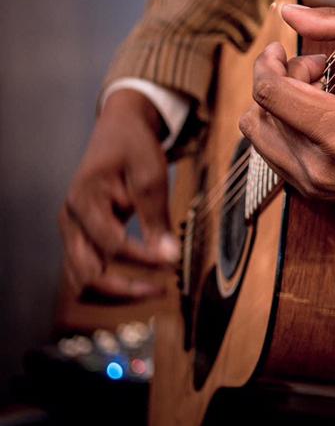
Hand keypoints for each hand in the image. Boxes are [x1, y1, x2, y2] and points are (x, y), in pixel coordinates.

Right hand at [59, 89, 179, 299]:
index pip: (111, 245)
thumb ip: (156, 217)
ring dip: (116, 293)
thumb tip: (170, 256)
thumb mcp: (151, 175)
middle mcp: (70, 221)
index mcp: (83, 200)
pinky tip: (141, 282)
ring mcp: (72, 233)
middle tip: (162, 290)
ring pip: (83, 282)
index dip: (143, 259)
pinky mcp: (81, 239)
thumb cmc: (134, 149)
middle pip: (87, 275)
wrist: (118, 131)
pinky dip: (111, 285)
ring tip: (154, 290)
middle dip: (125, 289)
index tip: (173, 263)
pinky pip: (88, 274)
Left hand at [238, 4, 334, 204]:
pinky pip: (279, 158)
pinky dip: (290, 130)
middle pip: (258, 116)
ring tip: (324, 93)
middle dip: (280, 83)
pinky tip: (326, 116)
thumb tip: (287, 13)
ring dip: (282, 109)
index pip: (269, 94)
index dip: (268, 62)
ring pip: (263, 139)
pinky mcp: (324, 197)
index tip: (282, 48)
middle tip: (320, 70)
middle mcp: (325, 170)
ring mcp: (322, 189)